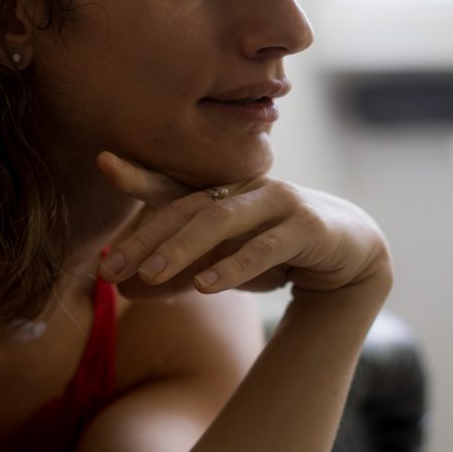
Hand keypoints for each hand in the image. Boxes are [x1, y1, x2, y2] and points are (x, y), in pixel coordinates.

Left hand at [97, 152, 391, 298]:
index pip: (172, 187)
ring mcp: (277, 203)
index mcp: (220, 193)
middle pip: (186, 209)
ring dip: (183, 248)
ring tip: (151, 274)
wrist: (350, 256)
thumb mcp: (222, 263)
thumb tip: (124, 288)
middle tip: (109, 266)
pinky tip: (207, 286)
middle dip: (145, 238)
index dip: (138, 175)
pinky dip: (235, 265)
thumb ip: (178, 274)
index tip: (102, 163)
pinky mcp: (306, 227)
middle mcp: (244, 190)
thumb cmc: (277, 253)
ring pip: (221, 221)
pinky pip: (266, 247)